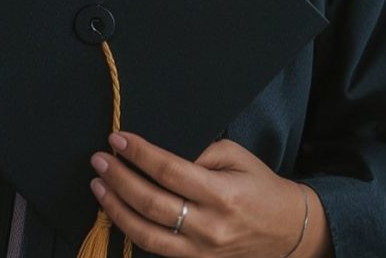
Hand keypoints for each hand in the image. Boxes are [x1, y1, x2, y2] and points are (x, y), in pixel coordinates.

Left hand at [90, 131, 322, 256]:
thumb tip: (160, 155)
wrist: (287, 231)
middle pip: (152, 203)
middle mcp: (209, 226)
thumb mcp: (236, 156)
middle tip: (99, 159)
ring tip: (98, 185)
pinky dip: (131, 230)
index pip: (170, 171)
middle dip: (119, 179)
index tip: (118, 138)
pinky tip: (116, 211)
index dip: (140, 154)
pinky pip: (156, 250)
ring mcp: (201, 251)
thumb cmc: (260, 186)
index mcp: (222, 194)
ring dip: (116, 208)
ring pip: (146, 235)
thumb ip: (200, 152)